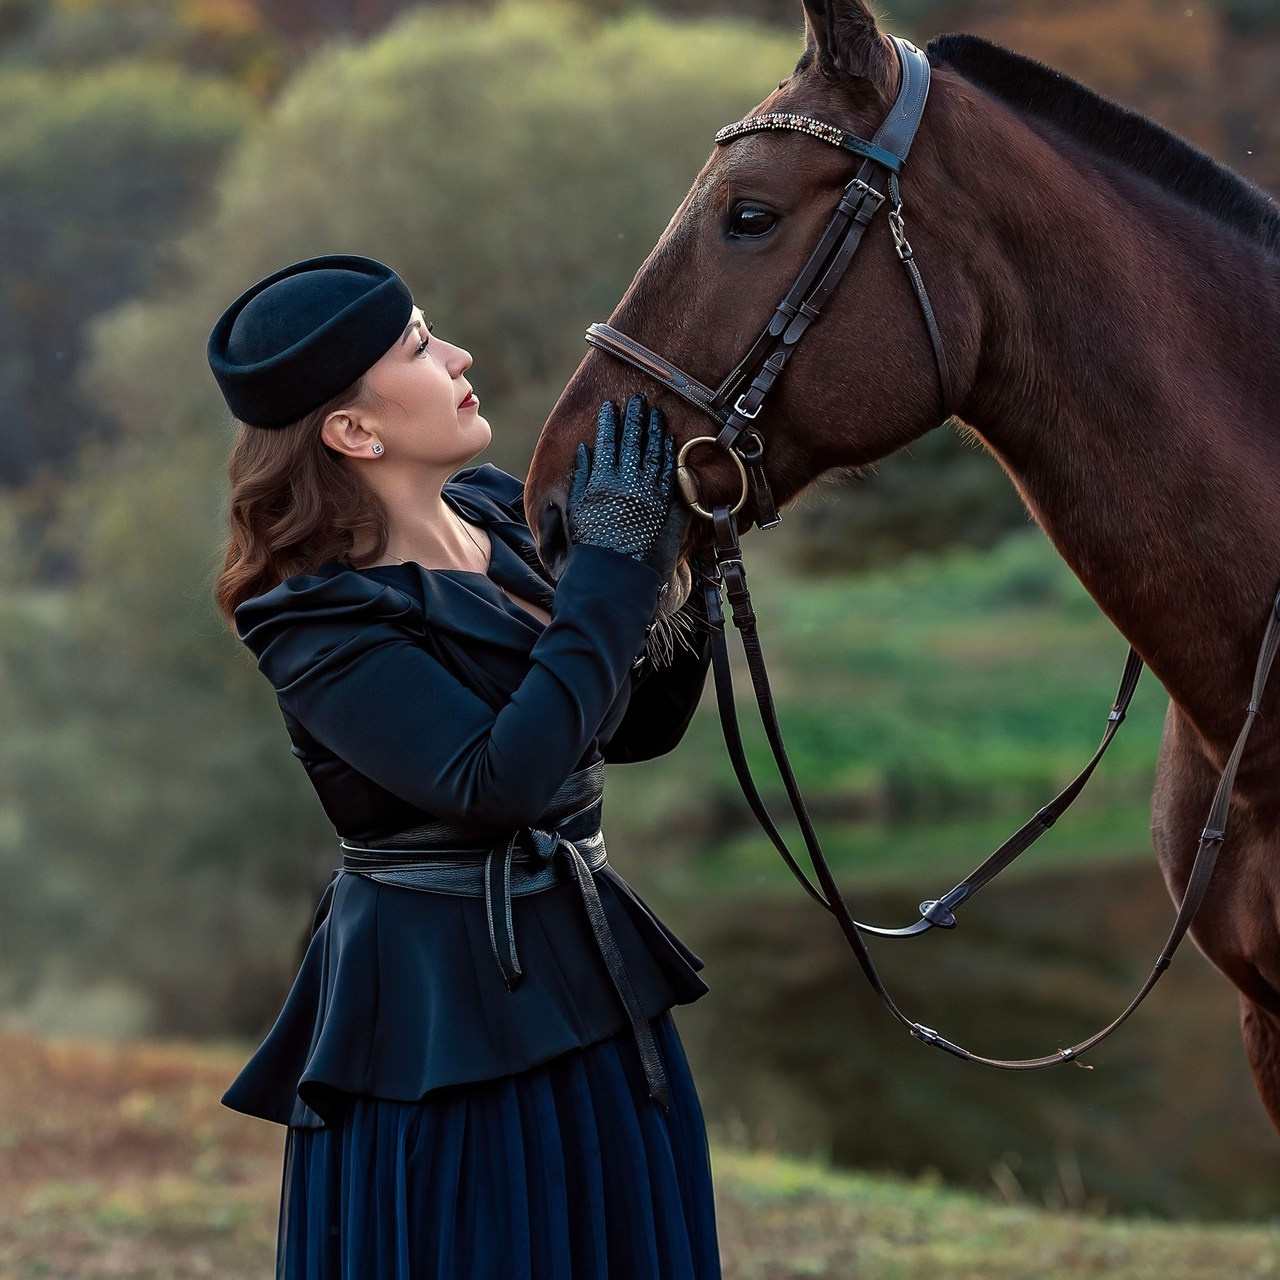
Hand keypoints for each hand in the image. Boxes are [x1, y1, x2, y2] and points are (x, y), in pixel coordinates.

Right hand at [566, 395, 687, 578]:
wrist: (615, 575)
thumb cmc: (591, 545)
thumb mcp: (578, 509)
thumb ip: (582, 476)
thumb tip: (585, 449)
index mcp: (601, 481)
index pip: (606, 443)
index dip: (608, 423)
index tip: (610, 407)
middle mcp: (626, 482)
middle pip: (632, 442)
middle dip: (634, 419)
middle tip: (636, 401)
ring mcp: (649, 492)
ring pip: (653, 452)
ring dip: (654, 430)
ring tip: (654, 414)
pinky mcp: (665, 504)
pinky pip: (669, 473)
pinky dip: (669, 454)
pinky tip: (668, 441)